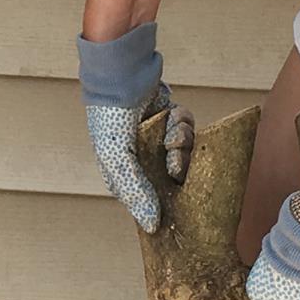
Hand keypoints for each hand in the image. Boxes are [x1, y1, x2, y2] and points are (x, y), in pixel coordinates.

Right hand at [78, 21, 191, 232]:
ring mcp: (158, 138)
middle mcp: (143, 159)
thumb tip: (152, 226)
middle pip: (173, 178)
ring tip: (171, 135)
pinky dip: (183, 124)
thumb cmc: (111, 118)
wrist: (122, 73)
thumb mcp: (118, 159)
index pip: (149, 199)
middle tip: (175, 164)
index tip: (177, 205)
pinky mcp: (171, 119)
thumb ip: (135, 192)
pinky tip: (172, 117)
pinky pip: (188, 130)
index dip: (164, 202)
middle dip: (178, 170)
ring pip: (184, 153)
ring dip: (181, 144)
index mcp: (124, 173)